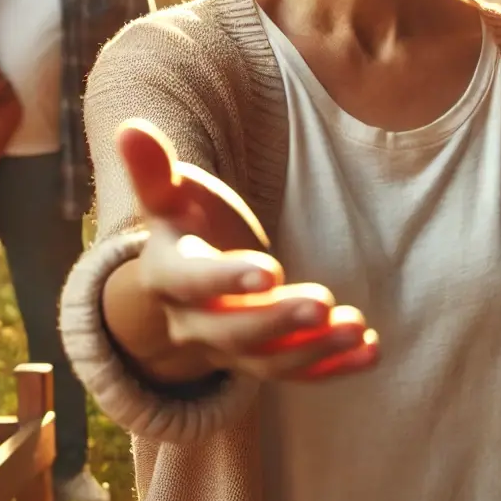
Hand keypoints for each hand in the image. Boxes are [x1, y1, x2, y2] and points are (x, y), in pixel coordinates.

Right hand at [118, 119, 378, 384]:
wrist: (186, 276)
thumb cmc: (185, 224)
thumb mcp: (168, 197)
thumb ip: (153, 171)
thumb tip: (129, 129)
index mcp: (169, 276)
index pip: (193, 283)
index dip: (226, 279)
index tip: (271, 269)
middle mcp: (194, 323)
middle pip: (234, 332)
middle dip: (279, 320)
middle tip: (323, 302)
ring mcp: (230, 349)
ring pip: (270, 361)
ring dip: (315, 348)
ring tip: (356, 327)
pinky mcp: (265, 360)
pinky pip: (299, 372)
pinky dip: (334, 366)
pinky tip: (371, 349)